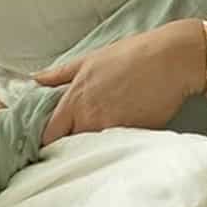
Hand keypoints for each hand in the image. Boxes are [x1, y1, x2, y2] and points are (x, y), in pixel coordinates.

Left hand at [33, 18, 205, 145]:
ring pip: (93, 152)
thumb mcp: (90, 60)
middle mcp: (90, 120)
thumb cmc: (131, 55)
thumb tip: (35, 80)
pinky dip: (116, 148)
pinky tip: (121, 139)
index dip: (46, 140)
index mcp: (75, 101)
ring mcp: (112, 131)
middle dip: (69, 147)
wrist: (172, 59)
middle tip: (75, 142)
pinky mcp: (134, 138)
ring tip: (99, 139)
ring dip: (92, 150)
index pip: (49, 135)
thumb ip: (59, 74)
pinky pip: (117, 149)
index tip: (50, 140)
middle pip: (68, 147)